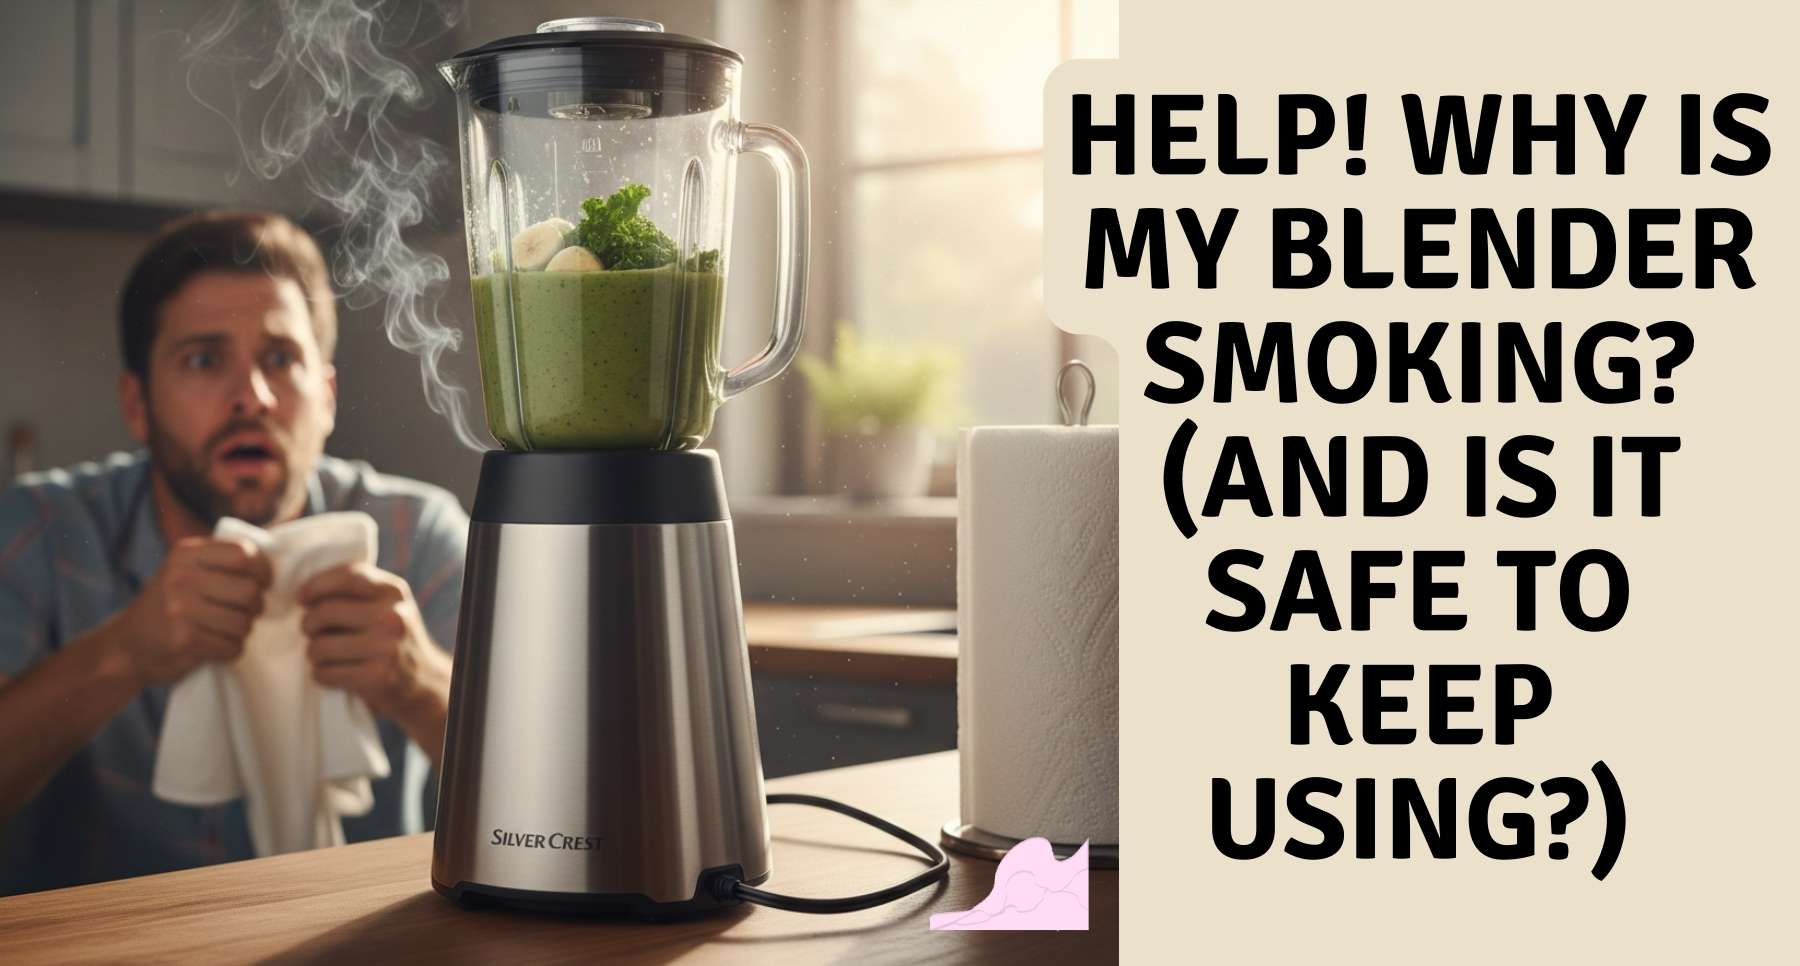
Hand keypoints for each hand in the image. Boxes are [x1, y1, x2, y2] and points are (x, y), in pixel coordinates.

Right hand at [118, 536, 270, 687]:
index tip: (261, 583)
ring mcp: (181, 609)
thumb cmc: (168, 606)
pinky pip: (233, 646)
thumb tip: (276, 559)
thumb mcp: (185, 570)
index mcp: (185, 553)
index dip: (262, 570)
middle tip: (240, 612)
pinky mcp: (185, 640)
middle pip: (250, 590)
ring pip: (245, 622)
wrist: (124, 646)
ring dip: (242, 631)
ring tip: (223, 630)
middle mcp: (182, 577)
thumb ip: (220, 561)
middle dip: (254, 607)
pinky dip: (230, 650)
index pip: (244, 553)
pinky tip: (213, 646)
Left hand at [298, 563, 450, 728]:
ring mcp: (387, 648)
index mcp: (393, 592)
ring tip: (327, 656)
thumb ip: (356, 592)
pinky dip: (320, 675)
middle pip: (324, 612)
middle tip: (314, 633)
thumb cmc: (390, 639)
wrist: (423, 682)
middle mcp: (393, 616)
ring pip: (319, 646)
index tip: (302, 599)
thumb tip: (304, 595)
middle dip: (308, 625)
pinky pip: (324, 673)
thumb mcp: (386, 605)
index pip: (347, 576)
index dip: (315, 585)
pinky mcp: (377, 678)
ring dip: (313, 654)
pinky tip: (334, 674)